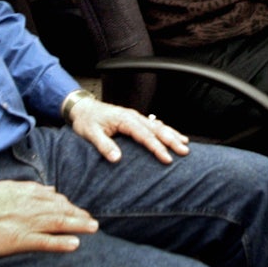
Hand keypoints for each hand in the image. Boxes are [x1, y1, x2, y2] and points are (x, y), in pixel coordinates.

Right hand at [0, 180, 97, 256]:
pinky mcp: (20, 240)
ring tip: (93, 228)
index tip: (79, 211)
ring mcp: (27, 223)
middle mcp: (32, 207)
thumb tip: (51, 190)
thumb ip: (31, 189)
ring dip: (78, 226)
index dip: (70, 206)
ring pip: (59, 223)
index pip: (56, 200)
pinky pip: (45, 242)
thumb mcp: (9, 187)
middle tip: (93, 222)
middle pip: (62, 211)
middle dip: (79, 215)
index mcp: (28, 193)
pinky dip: (61, 243)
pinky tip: (74, 244)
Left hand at [68, 97, 188, 163]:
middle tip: (185, 151)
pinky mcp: (133, 120)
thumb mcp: (90, 134)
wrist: (81, 108)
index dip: (157, 147)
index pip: (145, 135)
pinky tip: (173, 134)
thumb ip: (104, 145)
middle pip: (156, 129)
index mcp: (125, 120)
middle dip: (172, 140)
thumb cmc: (86, 120)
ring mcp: (134, 117)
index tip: (167, 158)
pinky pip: (153, 124)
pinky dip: (164, 129)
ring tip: (185, 143)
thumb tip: (116, 158)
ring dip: (172, 134)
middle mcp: (133, 117)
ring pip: (157, 125)